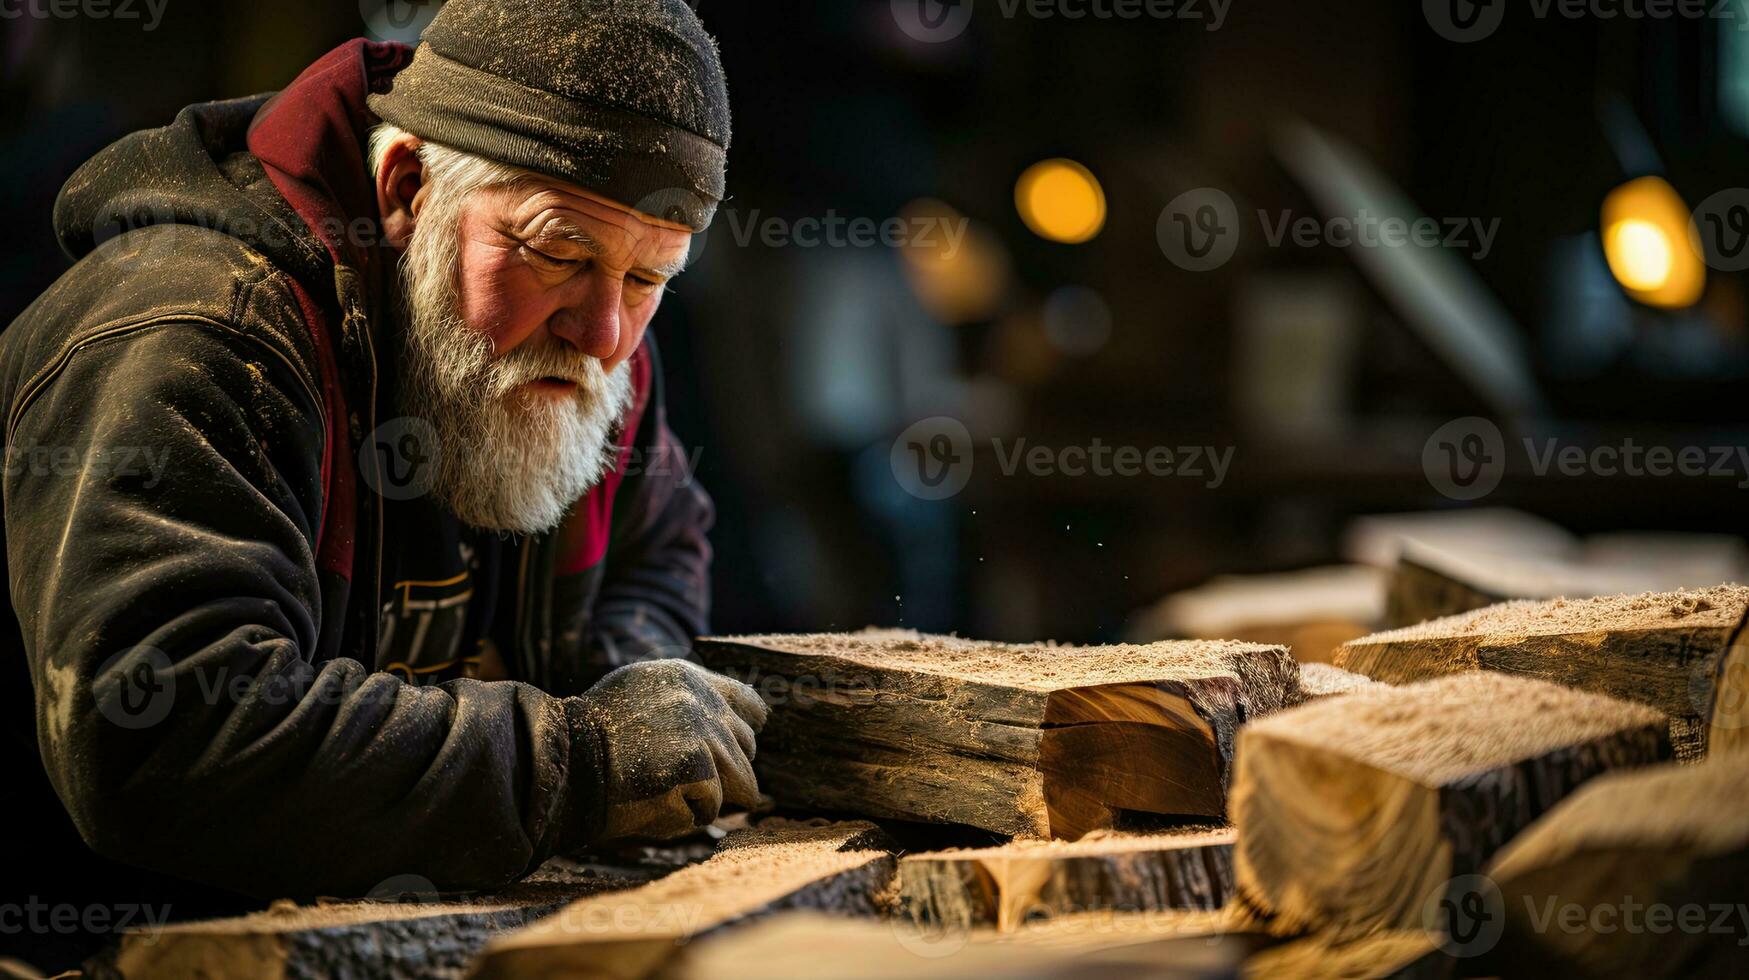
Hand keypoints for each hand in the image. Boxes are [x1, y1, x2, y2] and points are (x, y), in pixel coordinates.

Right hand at [577, 659, 767, 840]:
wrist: (560, 761)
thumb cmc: (590, 740)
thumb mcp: (635, 695)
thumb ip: (683, 704)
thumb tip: (738, 724)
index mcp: (687, 678)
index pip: (748, 703)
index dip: (746, 730)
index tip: (736, 749)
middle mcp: (701, 699)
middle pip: (748, 749)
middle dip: (723, 772)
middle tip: (674, 779)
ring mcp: (701, 732)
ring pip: (742, 783)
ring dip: (707, 798)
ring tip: (661, 789)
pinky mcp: (696, 767)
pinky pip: (712, 809)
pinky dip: (684, 816)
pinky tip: (650, 801)